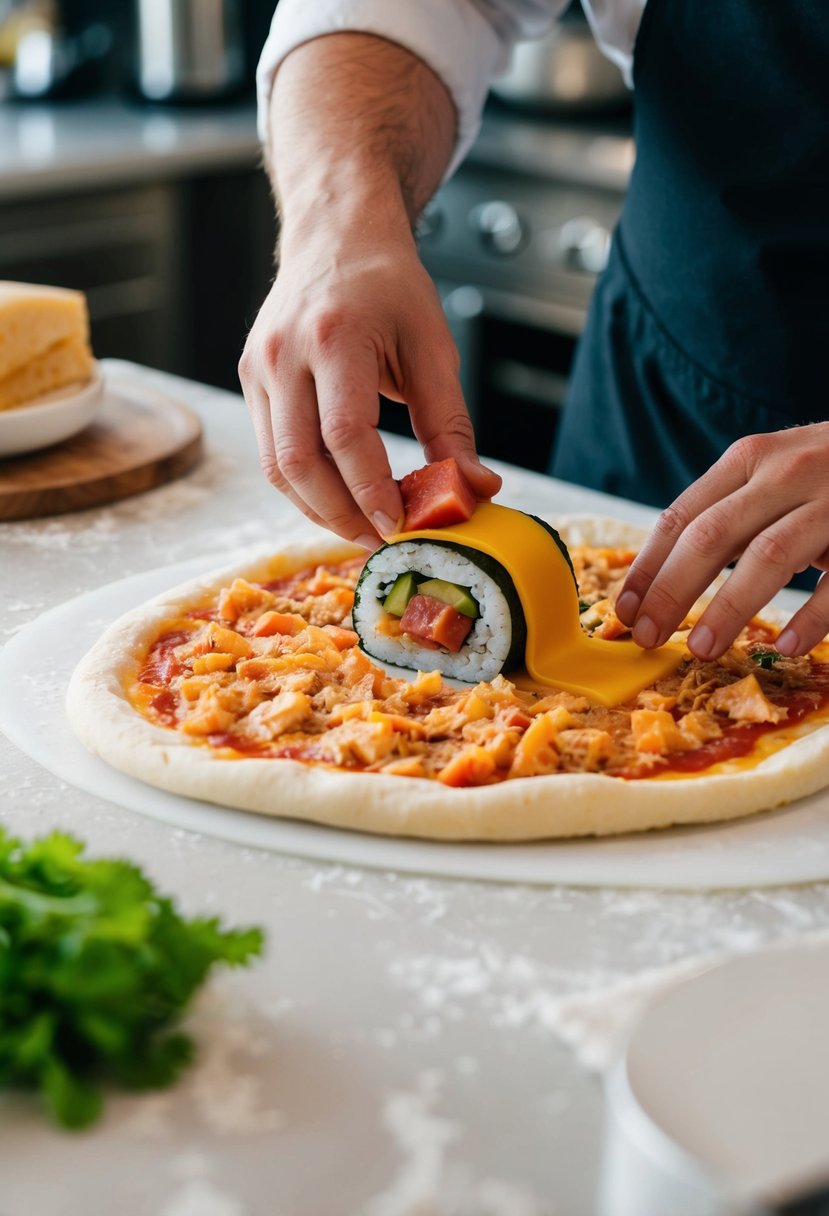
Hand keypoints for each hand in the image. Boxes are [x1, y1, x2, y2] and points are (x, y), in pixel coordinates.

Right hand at [238, 227, 499, 548]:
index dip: (371, 491)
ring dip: (319, 509)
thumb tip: (475, 491)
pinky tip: (339, 500)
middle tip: (382, 541)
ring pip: (277, 467)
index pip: (345, 434)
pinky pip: (272, 453)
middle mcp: (284, 353)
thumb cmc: (390, 289)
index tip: (400, 527)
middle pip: (299, 462)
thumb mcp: (433, 349)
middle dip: (341, 514)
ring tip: (362, 529)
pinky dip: (305, 487)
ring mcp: (258, 368)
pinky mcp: (251, 381)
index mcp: (335, 336)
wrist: (336, 237)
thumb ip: (450, 425)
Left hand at [615, 423, 828, 657]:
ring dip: (730, 607)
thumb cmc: (827, 474)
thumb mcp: (772, 475)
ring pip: (768, 556)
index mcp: (749, 459)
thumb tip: (659, 582)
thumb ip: (727, 513)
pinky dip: (811, 617)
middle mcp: (787, 473)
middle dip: (672, 592)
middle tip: (648, 638)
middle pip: (711, 537)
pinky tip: (785, 647)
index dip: (647, 568)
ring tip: (703, 649)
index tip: (624, 612)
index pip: (681, 517)